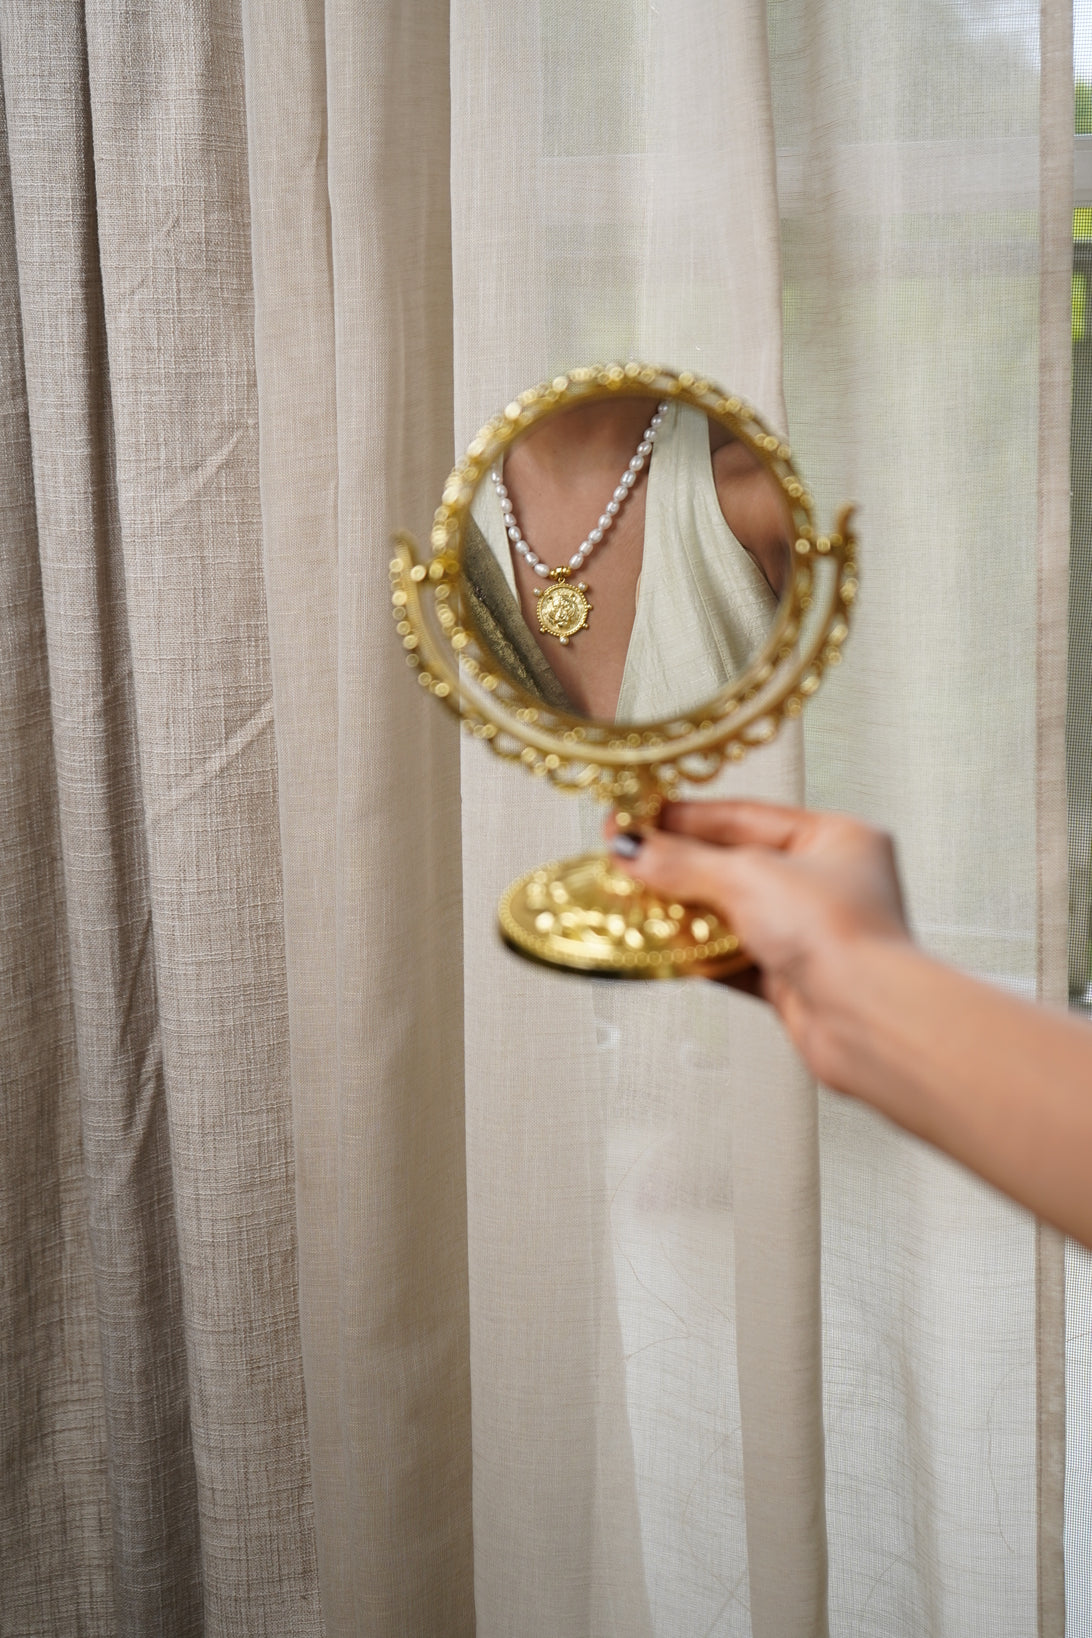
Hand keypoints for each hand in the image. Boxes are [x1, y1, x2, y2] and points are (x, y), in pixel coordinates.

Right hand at [606, 801, 910, 1062]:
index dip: (685, 818)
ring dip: (685, 913)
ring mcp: (810, 933)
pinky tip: (668, 948)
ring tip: (636, 903)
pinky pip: (733, 959)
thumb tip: (635, 850)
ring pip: (732, 915)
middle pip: (734, 866)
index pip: (745, 817)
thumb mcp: (748, 878)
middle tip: (626, 862)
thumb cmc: (841, 937)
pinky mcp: (793, 979)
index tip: (636, 819)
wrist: (865, 1021)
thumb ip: (684, 863)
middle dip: (679, 867)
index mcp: (836, 838)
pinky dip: (701, 956)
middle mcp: (827, 883)